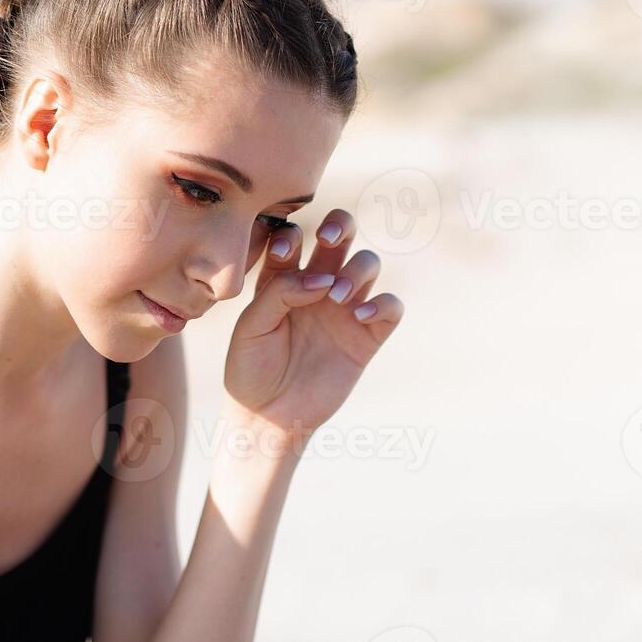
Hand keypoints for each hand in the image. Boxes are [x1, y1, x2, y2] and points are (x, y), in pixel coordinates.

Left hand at [223, 208, 403, 441]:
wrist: (266, 417)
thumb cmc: (250, 369)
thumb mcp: (251, 327)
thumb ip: (280, 292)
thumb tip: (322, 278)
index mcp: (284, 278)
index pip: (296, 237)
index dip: (293, 235)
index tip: (285, 252)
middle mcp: (317, 287)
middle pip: (341, 237)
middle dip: (341, 225)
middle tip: (329, 239)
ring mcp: (344, 310)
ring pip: (368, 264)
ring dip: (357, 270)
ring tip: (337, 296)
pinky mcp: (366, 337)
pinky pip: (391, 307)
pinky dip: (382, 303)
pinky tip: (358, 315)